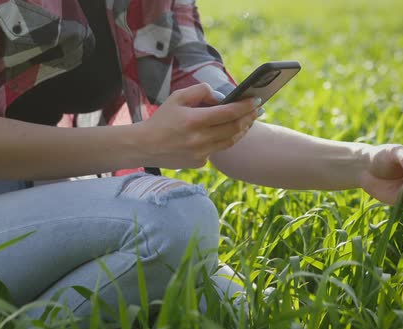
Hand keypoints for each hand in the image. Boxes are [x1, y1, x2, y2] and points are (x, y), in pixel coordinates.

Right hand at [138, 83, 260, 168]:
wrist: (144, 146)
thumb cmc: (162, 119)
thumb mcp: (177, 97)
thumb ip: (201, 91)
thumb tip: (222, 97)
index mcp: (194, 120)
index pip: (228, 112)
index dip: (245, 106)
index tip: (256, 100)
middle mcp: (199, 139)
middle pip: (234, 128)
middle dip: (249, 117)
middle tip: (257, 110)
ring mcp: (200, 153)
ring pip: (230, 141)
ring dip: (242, 130)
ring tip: (248, 120)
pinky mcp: (199, 163)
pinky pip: (217, 149)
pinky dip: (224, 140)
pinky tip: (227, 132)